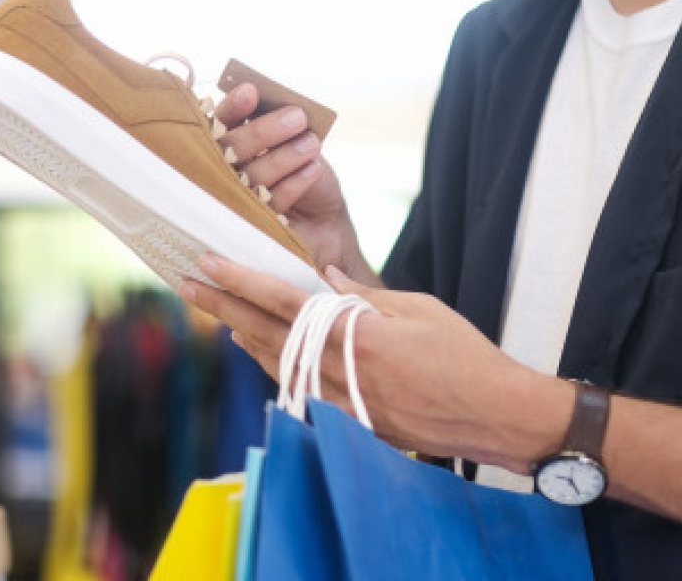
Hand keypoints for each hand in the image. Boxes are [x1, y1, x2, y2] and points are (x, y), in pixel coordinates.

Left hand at [181, 254, 571, 471]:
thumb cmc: (464, 356)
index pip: (282, 301)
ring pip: (274, 363)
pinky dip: (274, 365)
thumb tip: (321, 275)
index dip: (240, 281)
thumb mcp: (417, 308)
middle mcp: (339, 368)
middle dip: (221, 307)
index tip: (207, 263)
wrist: (496, 416)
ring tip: (219, 312)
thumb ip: (362, 294)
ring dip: (243, 335)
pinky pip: (298, 388)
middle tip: (188, 285)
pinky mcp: (349, 420)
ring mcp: (340, 400)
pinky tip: (261, 351)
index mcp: (355, 333)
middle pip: (263, 333)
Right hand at [215, 83, 374, 283]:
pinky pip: (270, 202)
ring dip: (284, 156)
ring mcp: (237, 199)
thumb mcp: (294, 140)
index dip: (233, 107)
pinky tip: (312, 168)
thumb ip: (277, 121)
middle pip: (231, 148)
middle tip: (297, 118)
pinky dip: (293, 183)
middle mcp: (224, 170)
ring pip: (252, 175)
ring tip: (311, 144)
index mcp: (228, 143)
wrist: (325, 220)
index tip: (251, 91)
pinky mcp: (256, 224)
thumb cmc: (304, 172)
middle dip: (264, 131)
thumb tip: (269, 98)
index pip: (221, 122)